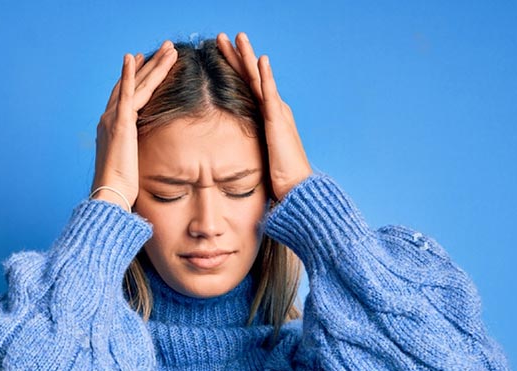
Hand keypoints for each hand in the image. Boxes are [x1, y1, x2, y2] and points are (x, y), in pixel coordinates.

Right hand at [91, 40, 178, 209]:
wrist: (110, 195)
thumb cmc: (121, 189)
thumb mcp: (132, 166)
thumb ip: (138, 155)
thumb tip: (148, 161)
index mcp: (113, 129)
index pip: (127, 96)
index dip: (137, 78)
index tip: (145, 63)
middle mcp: (109, 119)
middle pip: (133, 84)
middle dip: (149, 66)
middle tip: (164, 48)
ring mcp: (113, 119)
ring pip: (137, 85)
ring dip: (153, 65)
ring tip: (168, 48)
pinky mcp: (119, 123)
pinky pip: (126, 93)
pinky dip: (129, 74)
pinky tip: (133, 57)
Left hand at [216, 32, 312, 201]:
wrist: (296, 188)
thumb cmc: (277, 177)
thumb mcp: (255, 155)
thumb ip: (244, 146)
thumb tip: (222, 151)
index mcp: (266, 116)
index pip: (246, 86)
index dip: (234, 68)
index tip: (220, 53)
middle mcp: (273, 109)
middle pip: (251, 76)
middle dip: (237, 55)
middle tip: (223, 36)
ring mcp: (277, 113)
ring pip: (259, 78)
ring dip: (249, 56)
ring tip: (238, 37)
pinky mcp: (279, 121)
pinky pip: (270, 95)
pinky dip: (266, 76)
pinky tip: (261, 60)